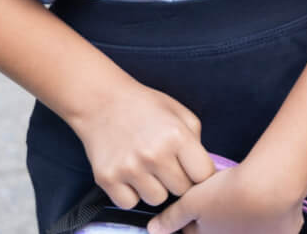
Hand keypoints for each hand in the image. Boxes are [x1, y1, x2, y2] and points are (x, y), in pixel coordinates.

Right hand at [69, 82, 213, 210]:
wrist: (103, 102)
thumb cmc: (146, 106)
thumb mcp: (180, 113)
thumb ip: (196, 141)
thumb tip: (203, 170)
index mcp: (177, 136)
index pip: (203, 175)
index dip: (200, 173)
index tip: (193, 169)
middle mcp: (154, 154)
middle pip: (181, 190)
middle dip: (179, 180)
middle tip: (168, 166)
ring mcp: (129, 168)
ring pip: (157, 200)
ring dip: (156, 188)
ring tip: (148, 169)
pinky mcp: (107, 179)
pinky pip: (129, 203)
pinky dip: (131, 194)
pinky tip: (130, 176)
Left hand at [149, 160, 305, 233]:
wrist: (270, 186)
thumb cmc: (229, 194)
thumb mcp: (192, 202)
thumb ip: (171, 218)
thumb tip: (153, 229)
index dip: (194, 223)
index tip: (198, 208)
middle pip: (224, 232)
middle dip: (219, 221)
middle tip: (222, 200)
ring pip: (249, 229)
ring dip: (244, 219)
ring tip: (245, 196)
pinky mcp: (287, 232)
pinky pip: (275, 226)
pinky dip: (272, 217)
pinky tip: (270, 200)